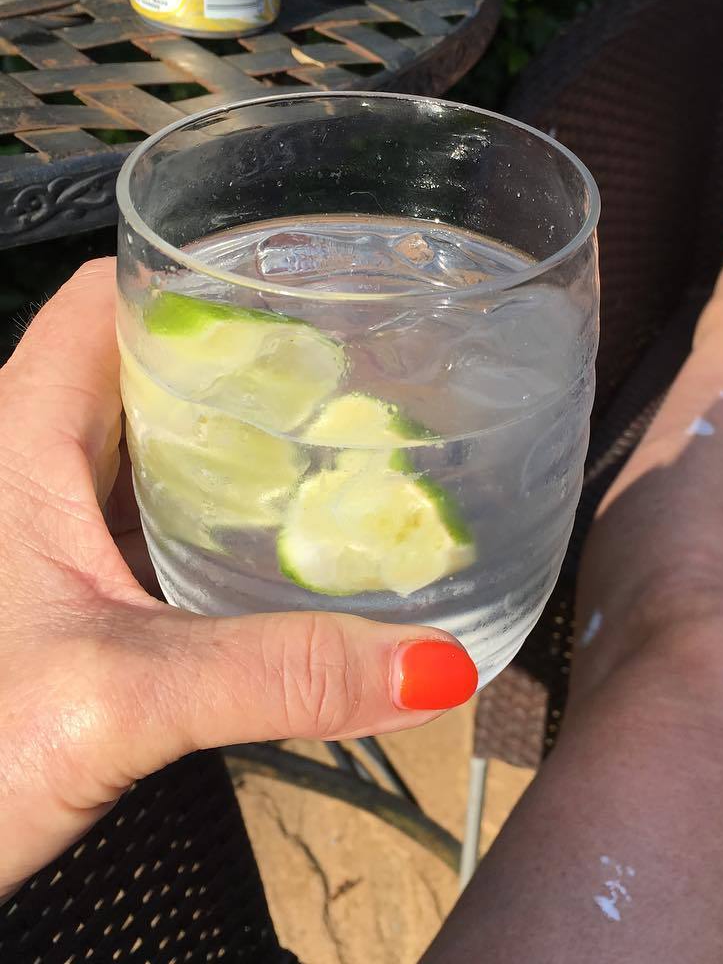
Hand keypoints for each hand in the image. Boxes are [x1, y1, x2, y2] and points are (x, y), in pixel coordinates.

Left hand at [0, 259, 476, 900]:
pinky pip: (169, 517)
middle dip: (253, 361)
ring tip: (346, 443)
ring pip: (165, 444)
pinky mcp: (84, 588)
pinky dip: (232, 514)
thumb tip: (432, 664)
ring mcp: (60, 529)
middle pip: (154, 364)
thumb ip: (277, 676)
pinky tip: (293, 543)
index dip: (202, 275)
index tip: (302, 288)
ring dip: (248, 441)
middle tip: (360, 371)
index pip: (110, 299)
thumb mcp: (119, 696)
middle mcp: (36, 465)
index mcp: (20, 439)